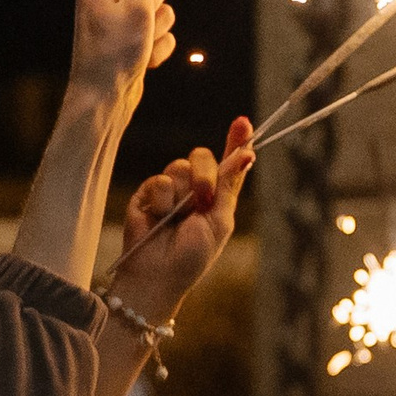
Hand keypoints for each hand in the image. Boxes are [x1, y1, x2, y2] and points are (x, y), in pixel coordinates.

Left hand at [68, 0, 174, 113]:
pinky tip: (143, 56)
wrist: (104, 96)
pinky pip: (159, 26)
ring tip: (142, 41)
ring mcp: (120, 11)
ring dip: (158, 23)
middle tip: (143, 15)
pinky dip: (157, 42)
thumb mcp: (135, 7)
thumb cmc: (113, 55)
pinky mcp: (131, 30)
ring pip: (159, 1)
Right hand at [113, 117, 254, 322]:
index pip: (228, 163)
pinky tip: (158, 217)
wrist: (159, 274)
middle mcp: (195, 188)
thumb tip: (247, 154)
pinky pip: (159, 180)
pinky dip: (162, 199)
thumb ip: (228, 187)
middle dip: (205, 173)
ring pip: (180, 166)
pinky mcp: (148, 192)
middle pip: (202, 156)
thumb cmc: (193, 256)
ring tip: (177, 217)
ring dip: (183, 191)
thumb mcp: (219, 222)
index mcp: (218, 197)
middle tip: (202, 198)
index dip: (236, 141)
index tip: (244, 122)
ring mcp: (171, 189)